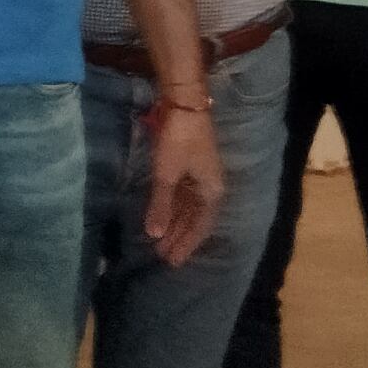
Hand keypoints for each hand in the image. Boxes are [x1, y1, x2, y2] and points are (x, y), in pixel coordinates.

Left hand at [143, 102, 222, 267]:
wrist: (183, 106)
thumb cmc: (179, 141)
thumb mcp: (167, 175)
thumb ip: (161, 206)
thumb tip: (155, 235)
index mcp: (212, 192)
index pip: (201, 227)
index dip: (187, 244)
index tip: (173, 261)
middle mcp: (209, 188)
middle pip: (194, 220)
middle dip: (178, 237)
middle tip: (162, 256)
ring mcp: (199, 177)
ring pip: (186, 209)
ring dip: (174, 224)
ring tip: (158, 241)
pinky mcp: (188, 167)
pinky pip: (181, 196)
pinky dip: (171, 208)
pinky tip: (161, 217)